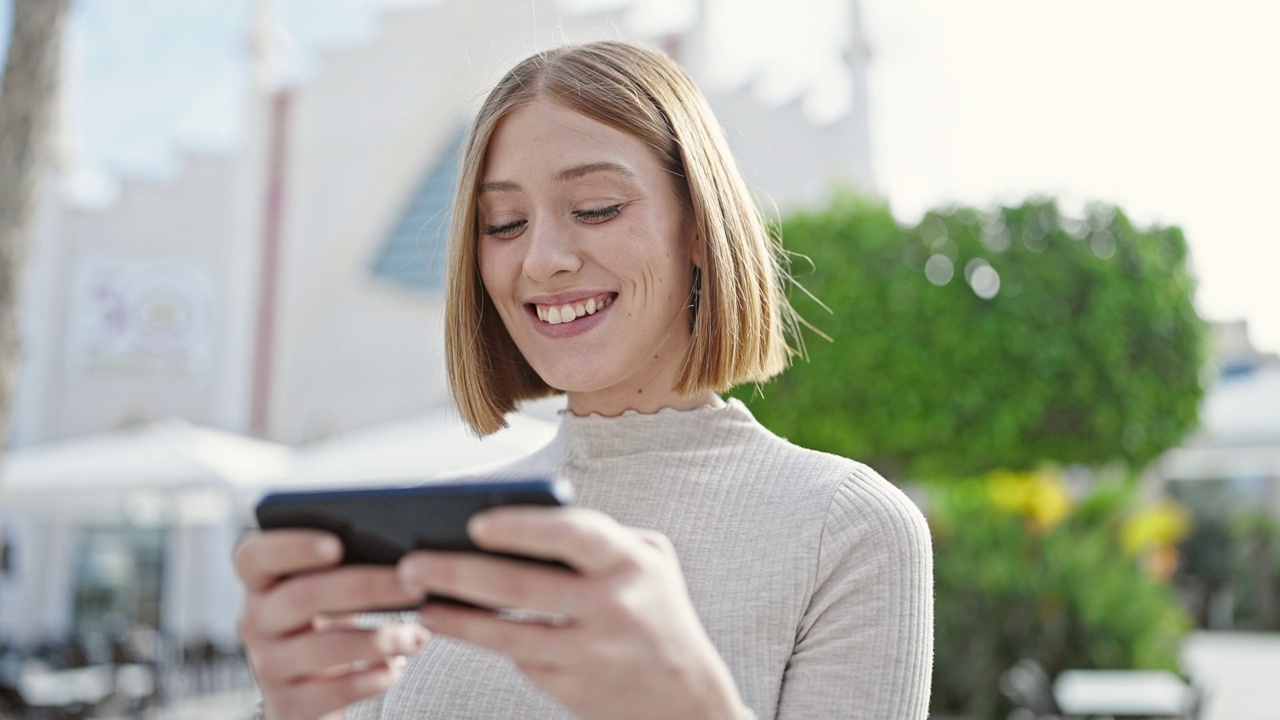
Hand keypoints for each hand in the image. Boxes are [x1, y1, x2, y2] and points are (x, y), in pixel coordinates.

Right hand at [234, 530, 430, 719]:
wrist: (309, 691)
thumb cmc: (325, 624)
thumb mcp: (324, 592)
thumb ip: (342, 568)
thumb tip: (402, 555)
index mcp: (260, 583)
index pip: (254, 557)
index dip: (292, 547)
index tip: (336, 546)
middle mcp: (255, 622)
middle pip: (303, 596)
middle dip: (366, 588)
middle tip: (412, 586)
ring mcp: (268, 666)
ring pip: (324, 647)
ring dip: (381, 639)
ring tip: (418, 636)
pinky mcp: (288, 704)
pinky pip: (335, 690)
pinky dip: (373, 678)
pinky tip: (396, 667)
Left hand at [396, 507, 749, 719]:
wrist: (688, 699)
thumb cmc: (657, 609)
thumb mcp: (648, 560)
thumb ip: (598, 537)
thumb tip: (517, 521)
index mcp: (631, 561)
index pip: (572, 535)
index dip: (522, 528)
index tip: (475, 523)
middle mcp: (614, 606)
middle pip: (522, 588)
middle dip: (458, 573)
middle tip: (412, 563)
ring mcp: (593, 652)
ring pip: (509, 634)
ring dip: (457, 618)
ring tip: (419, 601)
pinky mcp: (575, 689)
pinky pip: (520, 660)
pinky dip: (486, 641)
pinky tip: (454, 625)